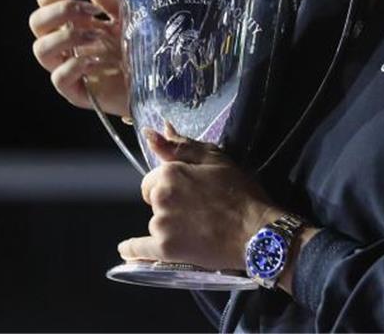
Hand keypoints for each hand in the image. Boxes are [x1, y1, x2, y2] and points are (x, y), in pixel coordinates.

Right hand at [28, 0, 127, 116]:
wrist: (159, 81)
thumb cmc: (138, 46)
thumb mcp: (123, 12)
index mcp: (72, 21)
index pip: (45, 2)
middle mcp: (64, 44)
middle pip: (36, 22)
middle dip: (60, 11)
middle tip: (90, 10)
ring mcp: (68, 68)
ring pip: (40, 49)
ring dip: (66, 37)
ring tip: (95, 36)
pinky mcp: (77, 92)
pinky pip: (59, 78)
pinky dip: (75, 66)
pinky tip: (97, 60)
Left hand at [117, 126, 281, 272]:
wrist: (256, 232)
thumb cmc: (241, 193)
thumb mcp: (215, 159)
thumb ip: (180, 145)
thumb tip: (154, 132)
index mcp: (170, 172)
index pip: (154, 178)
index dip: (171, 184)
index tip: (191, 190)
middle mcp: (161, 197)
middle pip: (154, 200)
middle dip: (168, 203)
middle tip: (197, 209)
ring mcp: (161, 225)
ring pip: (155, 222)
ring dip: (168, 225)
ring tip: (197, 229)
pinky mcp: (166, 249)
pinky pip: (139, 250)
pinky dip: (133, 251)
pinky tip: (127, 251)